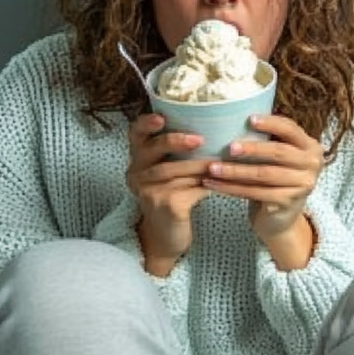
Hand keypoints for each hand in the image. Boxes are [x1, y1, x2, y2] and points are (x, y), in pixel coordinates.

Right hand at [127, 113, 211, 274]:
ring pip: (175, 170)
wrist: (166, 236)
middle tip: (200, 139)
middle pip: (154, 150)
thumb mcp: (169, 173)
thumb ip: (177, 153)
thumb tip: (213, 127)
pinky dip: (206, 184)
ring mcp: (148, 191)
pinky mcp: (165, 207)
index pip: (135, 134)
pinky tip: (218, 182)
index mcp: (137, 160)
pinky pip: (189, 189)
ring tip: (218, 160)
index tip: (161, 118)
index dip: (146, 124)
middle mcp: (136, 174)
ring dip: (199, 164)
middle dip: (177, 141)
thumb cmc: (173, 197)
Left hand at [202, 114, 323, 242]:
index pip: (291, 129)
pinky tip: (215, 184)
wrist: (282, 218)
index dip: (271, 123)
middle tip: (228, 147)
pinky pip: (256, 193)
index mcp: (310, 146)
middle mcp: (312, 164)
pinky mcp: (289, 202)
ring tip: (212, 168)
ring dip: (235, 171)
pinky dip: (233, 189)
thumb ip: (268, 140)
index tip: (249, 119)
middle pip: (278, 152)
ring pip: (264, 174)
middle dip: (251, 149)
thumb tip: (236, 114)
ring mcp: (303, 185)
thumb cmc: (274, 181)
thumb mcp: (277, 158)